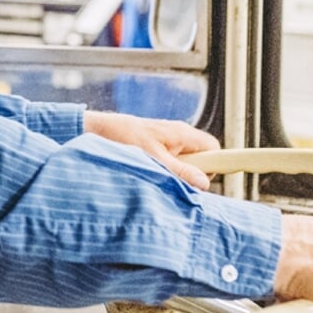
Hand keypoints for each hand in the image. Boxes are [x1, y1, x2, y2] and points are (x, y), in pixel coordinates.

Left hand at [81, 112, 218, 188]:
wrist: (96, 130)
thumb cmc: (123, 137)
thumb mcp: (154, 159)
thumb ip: (181, 171)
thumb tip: (204, 183)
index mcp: (182, 134)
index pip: (214, 147)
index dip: (215, 163)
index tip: (208, 179)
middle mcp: (178, 136)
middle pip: (201, 158)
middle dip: (193, 174)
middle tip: (176, 182)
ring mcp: (167, 142)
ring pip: (184, 163)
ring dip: (177, 175)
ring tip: (158, 178)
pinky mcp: (156, 148)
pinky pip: (171, 163)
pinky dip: (165, 172)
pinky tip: (151, 176)